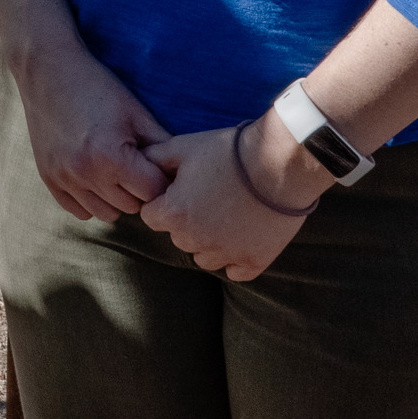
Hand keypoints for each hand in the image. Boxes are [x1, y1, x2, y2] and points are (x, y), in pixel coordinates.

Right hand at [13, 39, 175, 221]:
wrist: (47, 70)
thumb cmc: (97, 87)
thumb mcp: (135, 112)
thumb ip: (162, 146)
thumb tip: (184, 173)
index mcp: (111, 156)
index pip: (153, 192)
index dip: (160, 179)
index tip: (155, 164)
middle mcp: (85, 173)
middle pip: (132, 207)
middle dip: (139, 189)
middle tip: (135, 164)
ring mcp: (64, 178)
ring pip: (107, 214)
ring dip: (116, 198)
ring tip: (114, 171)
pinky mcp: (48, 178)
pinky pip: (80, 211)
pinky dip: (91, 200)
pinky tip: (94, 176)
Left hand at [139, 123, 321, 280]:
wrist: (279, 161)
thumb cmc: (228, 151)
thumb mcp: (183, 146)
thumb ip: (154, 157)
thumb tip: (138, 159)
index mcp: (175, 214)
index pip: (151, 217)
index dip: (162, 201)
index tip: (179, 189)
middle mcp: (197, 240)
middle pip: (177, 237)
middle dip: (184, 220)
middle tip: (206, 197)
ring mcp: (228, 253)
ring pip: (203, 257)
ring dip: (207, 242)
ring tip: (224, 216)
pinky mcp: (256, 260)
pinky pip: (235, 272)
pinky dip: (235, 260)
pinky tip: (241, 238)